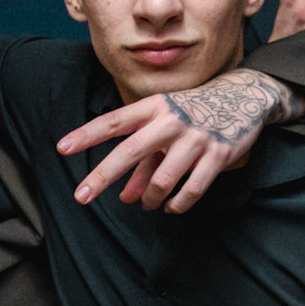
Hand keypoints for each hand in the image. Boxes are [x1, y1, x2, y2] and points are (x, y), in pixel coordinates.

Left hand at [57, 68, 296, 214]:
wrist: (241, 97)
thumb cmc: (191, 114)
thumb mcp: (164, 129)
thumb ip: (143, 164)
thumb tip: (123, 197)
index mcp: (154, 107)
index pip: (114, 122)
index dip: (87, 135)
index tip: (62, 148)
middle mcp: (171, 120)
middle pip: (130, 151)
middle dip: (102, 176)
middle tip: (80, 197)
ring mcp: (196, 138)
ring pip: (162, 181)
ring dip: (149, 199)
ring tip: (148, 204)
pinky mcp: (218, 155)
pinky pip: (191, 191)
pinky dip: (176, 205)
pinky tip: (171, 208)